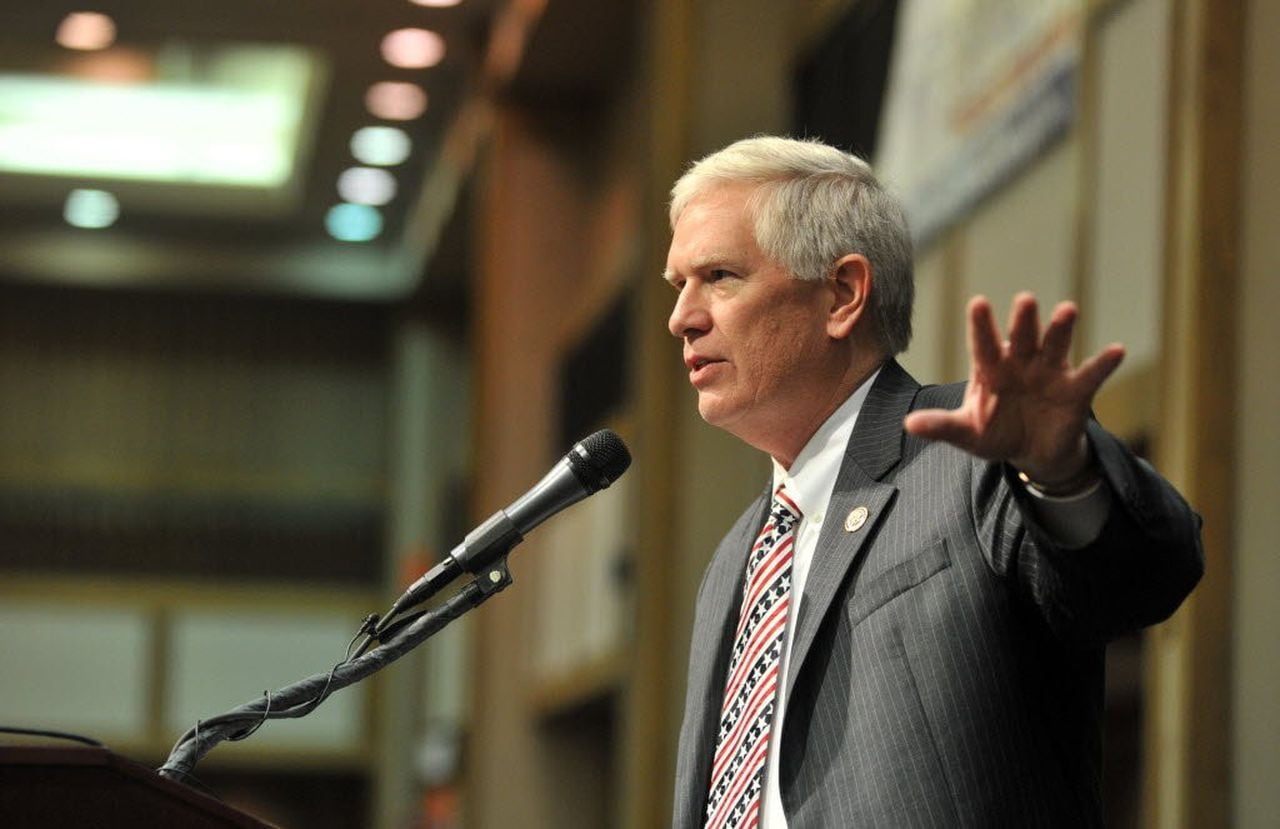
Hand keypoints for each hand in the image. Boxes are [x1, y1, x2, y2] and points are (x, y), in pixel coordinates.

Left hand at [903, 293, 1124, 485]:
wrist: (1032, 453)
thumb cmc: (995, 433)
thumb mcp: (967, 433)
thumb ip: (941, 426)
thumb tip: (909, 424)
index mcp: (990, 369)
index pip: (983, 343)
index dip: (981, 325)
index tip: (978, 302)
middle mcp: (1020, 362)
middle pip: (1021, 336)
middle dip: (1024, 320)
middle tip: (1025, 299)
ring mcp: (1049, 372)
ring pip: (1055, 344)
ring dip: (1061, 328)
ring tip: (1067, 310)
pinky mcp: (1075, 390)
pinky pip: (1091, 374)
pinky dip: (1104, 363)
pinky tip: (1116, 351)